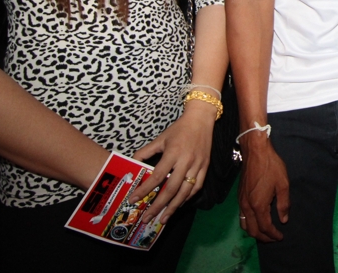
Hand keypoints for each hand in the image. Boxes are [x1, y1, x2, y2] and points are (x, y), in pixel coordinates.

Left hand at [131, 101, 215, 222]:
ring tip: (163, 218)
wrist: (201, 119)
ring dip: (173, 207)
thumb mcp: (160, 138)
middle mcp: (186, 161)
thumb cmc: (179, 129)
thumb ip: (146, 152)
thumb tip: (132, 163)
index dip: (144, 189)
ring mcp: (197, 166)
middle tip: (147, 218)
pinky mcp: (205, 167)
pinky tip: (179, 205)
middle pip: (171, 189)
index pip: (157, 176)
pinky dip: (187, 198)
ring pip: (185, 192)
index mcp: (173, 153)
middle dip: (158, 206)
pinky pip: (196, 187)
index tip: (134, 199)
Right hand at [238, 136, 289, 241]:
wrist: (255, 151)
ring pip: (244, 225)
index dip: (273, 235)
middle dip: (263, 237)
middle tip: (274, 238)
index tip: (281, 237)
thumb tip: (283, 219)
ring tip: (266, 232)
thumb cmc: (271, 166)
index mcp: (258, 205)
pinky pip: (242, 216)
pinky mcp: (239, 196)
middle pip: (252, 230)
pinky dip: (249, 223)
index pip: (265, 227)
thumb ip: (284, 204)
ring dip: (254, 231)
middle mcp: (247, 206)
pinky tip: (257, 219)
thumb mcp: (283, 184)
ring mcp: (241, 202)